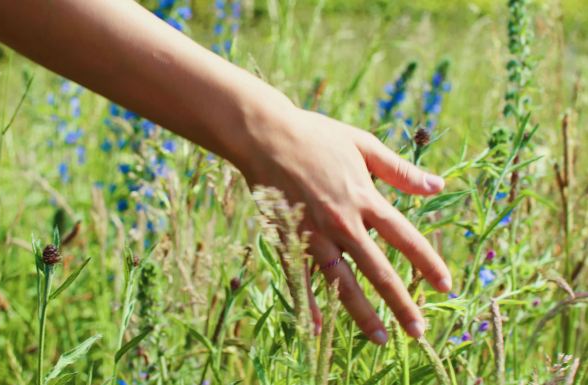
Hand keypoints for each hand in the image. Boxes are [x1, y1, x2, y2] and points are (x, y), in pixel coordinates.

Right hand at [239, 105, 450, 344]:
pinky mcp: (288, 239)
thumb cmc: (315, 135)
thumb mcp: (363, 144)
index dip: (428, 263)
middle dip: (401, 303)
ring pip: (341, 282)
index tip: (446, 285)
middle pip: (378, 270)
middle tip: (419, 331)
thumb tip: (439, 185)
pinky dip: (310, 303)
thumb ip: (400, 170)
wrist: (265, 135)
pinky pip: (301, 277)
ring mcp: (313, 234)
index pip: (405, 238)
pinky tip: (320, 328)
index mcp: (364, 197)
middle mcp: (342, 222)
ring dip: (362, 313)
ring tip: (380, 339)